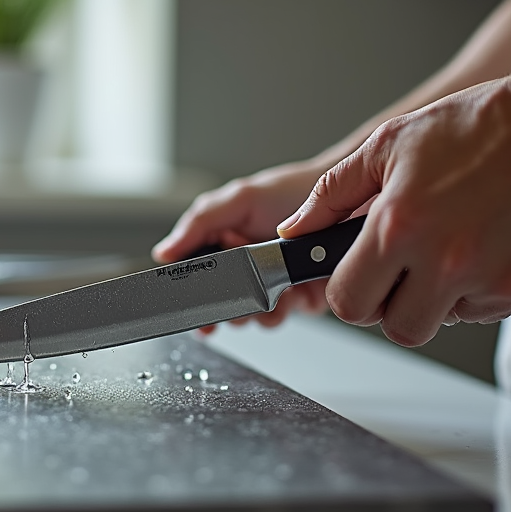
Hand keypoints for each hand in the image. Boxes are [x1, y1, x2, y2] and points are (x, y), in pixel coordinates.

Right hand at [153, 161, 335, 330]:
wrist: (347, 203)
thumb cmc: (296, 192)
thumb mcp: (240, 200)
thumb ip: (199, 223)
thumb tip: (163, 252)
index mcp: (222, 241)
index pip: (195, 276)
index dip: (192, 296)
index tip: (192, 310)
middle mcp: (243, 265)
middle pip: (220, 304)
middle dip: (227, 308)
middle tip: (236, 300)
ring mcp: (269, 284)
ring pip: (248, 318)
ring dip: (255, 312)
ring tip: (269, 293)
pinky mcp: (295, 299)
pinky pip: (278, 319)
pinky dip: (281, 312)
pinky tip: (289, 295)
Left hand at [277, 73, 510, 346]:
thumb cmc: (482, 125)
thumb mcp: (390, 144)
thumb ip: (333, 194)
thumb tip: (296, 230)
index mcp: (398, 225)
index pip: (347, 300)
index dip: (348, 290)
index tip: (357, 275)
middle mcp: (441, 258)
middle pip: (392, 325)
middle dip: (388, 302)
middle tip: (402, 267)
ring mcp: (486, 277)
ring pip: (437, 324)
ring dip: (432, 301)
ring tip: (443, 254)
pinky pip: (481, 312)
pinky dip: (475, 292)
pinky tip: (482, 248)